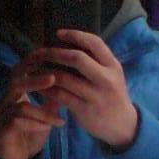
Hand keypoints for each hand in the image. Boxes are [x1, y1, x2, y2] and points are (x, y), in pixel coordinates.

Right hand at [0, 49, 64, 158]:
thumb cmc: (31, 133)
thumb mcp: (45, 113)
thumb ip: (53, 98)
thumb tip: (68, 79)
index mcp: (15, 92)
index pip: (21, 70)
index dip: (33, 62)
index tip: (52, 56)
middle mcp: (5, 100)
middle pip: (16, 81)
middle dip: (35, 79)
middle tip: (54, 77)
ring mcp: (1, 114)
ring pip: (20, 105)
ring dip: (42, 110)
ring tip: (60, 115)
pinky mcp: (1, 130)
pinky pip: (17, 122)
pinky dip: (36, 123)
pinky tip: (50, 127)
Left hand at [41, 30, 138, 147]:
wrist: (123, 125)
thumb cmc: (112, 95)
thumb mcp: (112, 75)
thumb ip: (96, 61)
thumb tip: (70, 43)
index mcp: (113, 65)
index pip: (94, 43)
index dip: (75, 35)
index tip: (58, 33)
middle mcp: (106, 79)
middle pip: (77, 58)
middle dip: (55, 53)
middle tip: (42, 52)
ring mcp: (95, 95)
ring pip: (64, 78)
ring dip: (46, 72)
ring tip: (36, 68)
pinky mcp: (84, 110)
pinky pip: (60, 96)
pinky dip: (47, 89)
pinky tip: (39, 86)